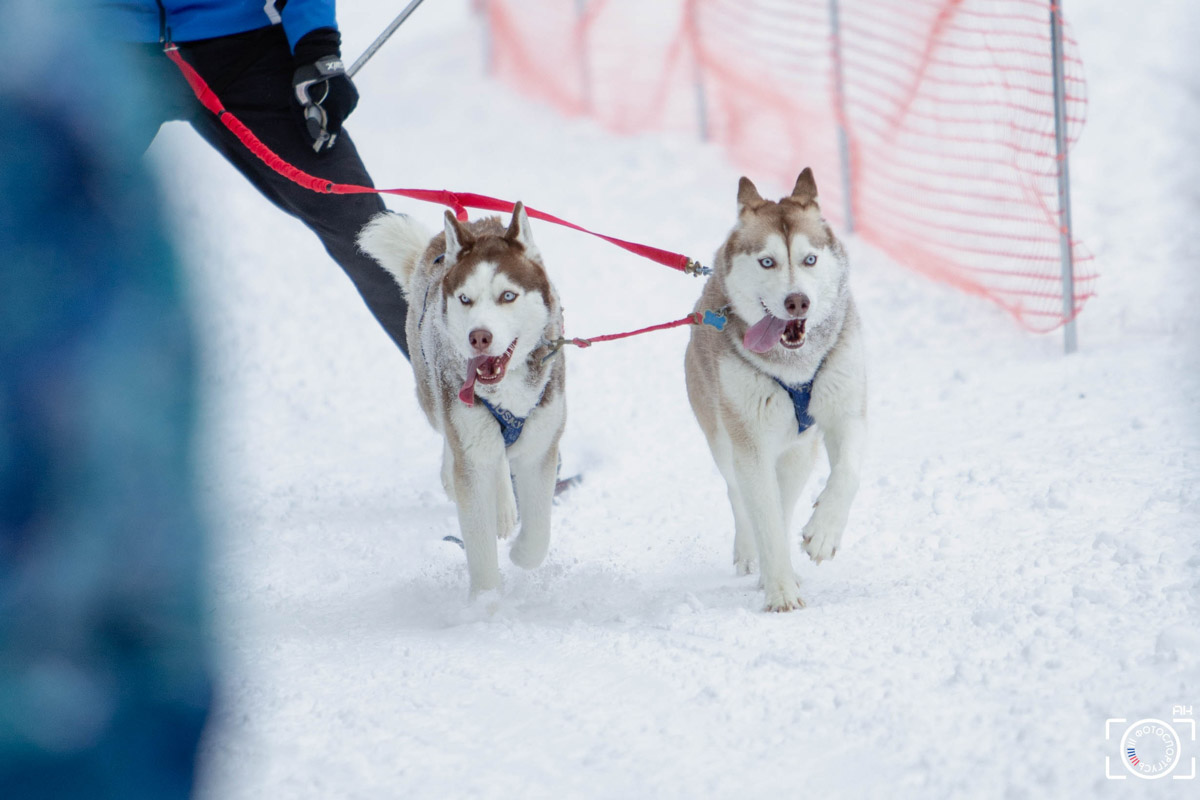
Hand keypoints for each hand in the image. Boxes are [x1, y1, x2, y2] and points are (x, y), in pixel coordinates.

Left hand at [292, 28, 358, 152]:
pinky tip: (331, 97)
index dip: (326, 144)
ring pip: (342, 116)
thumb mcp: (298, 104)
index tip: (321, 150)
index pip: (332, 135)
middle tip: (316, 116)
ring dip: (333, 114)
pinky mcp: (355, 95)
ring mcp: (352, 101)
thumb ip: (306, 125)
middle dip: (327, 125)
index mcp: (334, 112)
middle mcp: (346, 108)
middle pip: (337, 125)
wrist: (318, 58)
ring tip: (323, 103)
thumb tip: (312, 143)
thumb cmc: (305, 82)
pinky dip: (339, 106)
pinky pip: (346, 107)